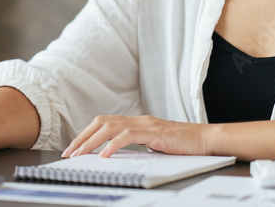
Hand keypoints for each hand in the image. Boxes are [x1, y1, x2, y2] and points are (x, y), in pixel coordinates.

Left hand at [62, 115, 212, 157]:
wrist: (205, 140)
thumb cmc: (182, 145)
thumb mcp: (154, 145)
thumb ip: (137, 145)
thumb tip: (116, 154)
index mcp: (136, 122)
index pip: (104, 123)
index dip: (86, 135)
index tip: (73, 149)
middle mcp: (138, 120)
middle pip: (101, 122)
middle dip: (82, 137)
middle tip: (69, 153)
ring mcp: (145, 124)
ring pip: (110, 127)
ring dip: (92, 141)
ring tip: (80, 154)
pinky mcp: (154, 132)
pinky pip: (128, 136)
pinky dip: (113, 145)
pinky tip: (104, 155)